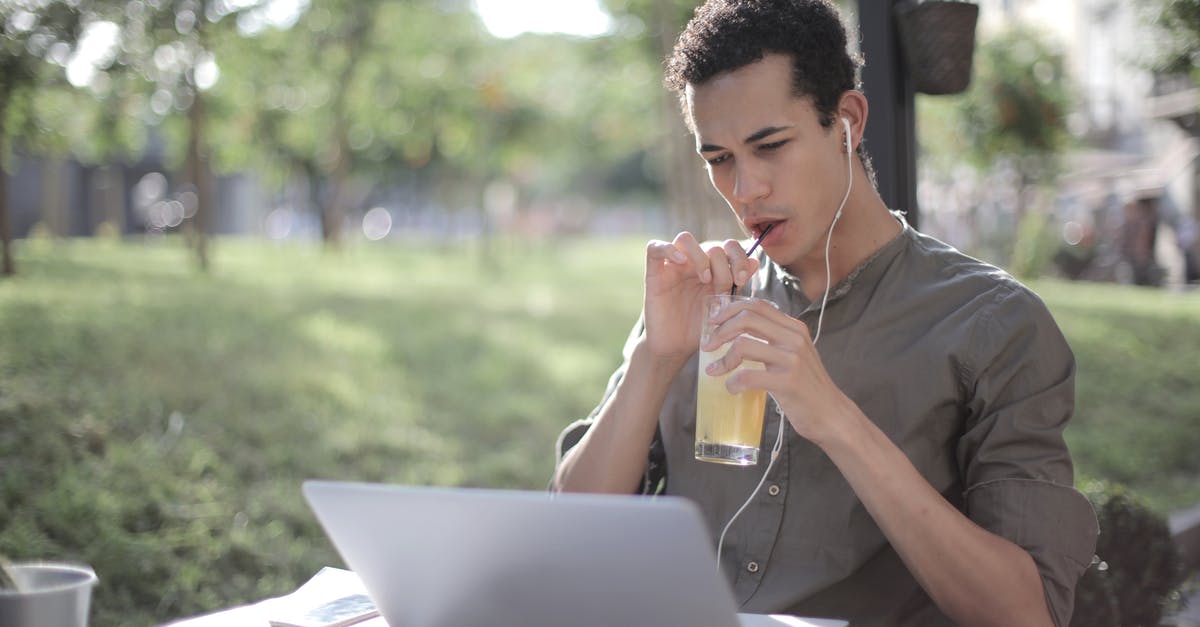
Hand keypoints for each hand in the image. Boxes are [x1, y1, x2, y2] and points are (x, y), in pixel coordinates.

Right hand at [642, 232, 759, 364]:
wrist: (676, 350)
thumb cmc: (701, 329)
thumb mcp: (725, 308)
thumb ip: (737, 285)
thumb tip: (755, 262)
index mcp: (713, 269)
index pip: (729, 246)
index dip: (739, 257)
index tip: (742, 279)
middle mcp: (693, 264)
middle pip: (711, 244)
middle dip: (723, 266)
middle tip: (723, 288)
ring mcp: (673, 267)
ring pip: (684, 238)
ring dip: (701, 256)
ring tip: (705, 279)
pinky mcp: (654, 274)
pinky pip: (655, 248)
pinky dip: (669, 249)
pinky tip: (682, 262)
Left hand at [700, 298, 851, 444]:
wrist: (831, 414)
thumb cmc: (806, 386)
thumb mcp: (794, 354)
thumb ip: (773, 340)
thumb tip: (737, 331)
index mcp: (794, 328)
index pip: (757, 305)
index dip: (730, 310)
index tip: (713, 322)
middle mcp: (794, 338)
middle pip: (747, 318)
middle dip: (720, 330)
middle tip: (707, 345)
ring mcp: (793, 359)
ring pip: (743, 345)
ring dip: (723, 359)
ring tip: (714, 370)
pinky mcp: (788, 381)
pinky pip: (748, 376)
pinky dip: (733, 382)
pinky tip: (732, 389)